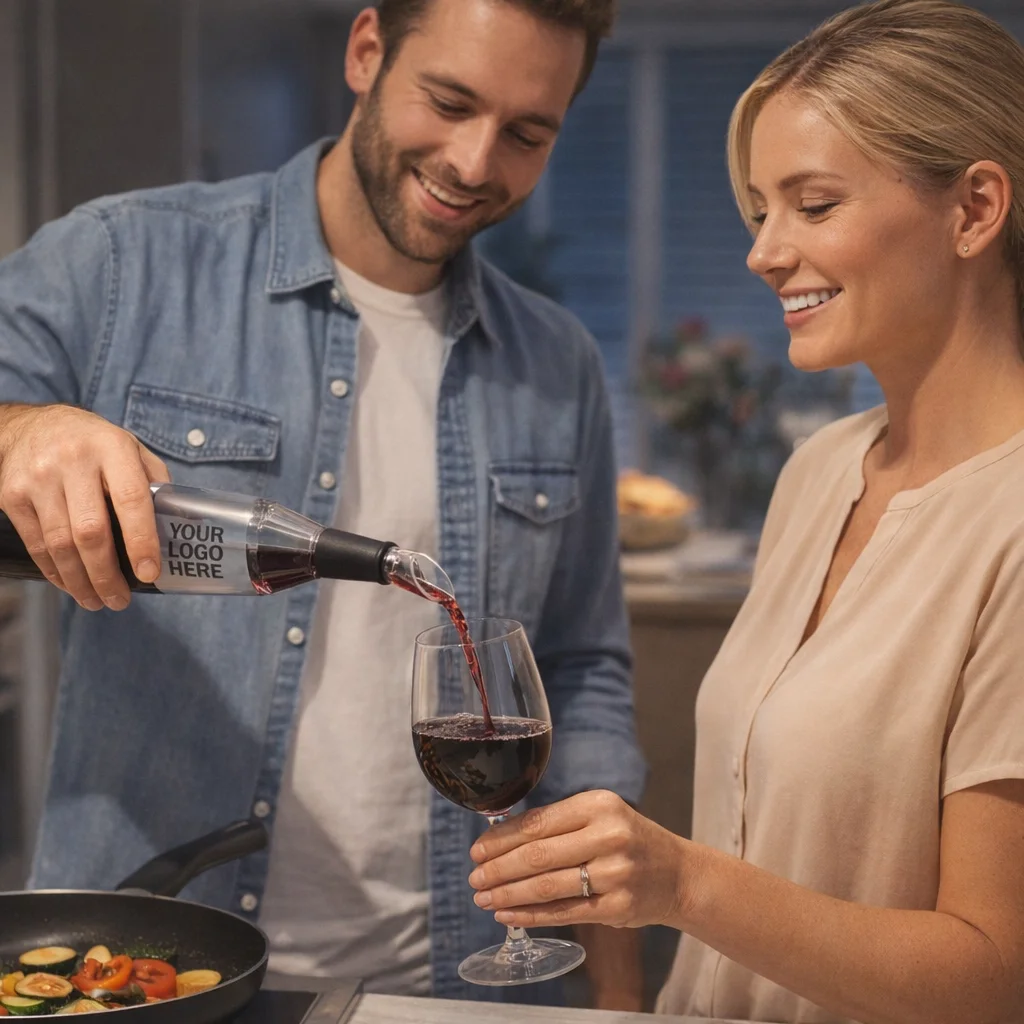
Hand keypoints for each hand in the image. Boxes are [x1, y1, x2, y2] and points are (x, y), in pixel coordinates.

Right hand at [0, 404, 169, 610]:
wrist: (29, 425)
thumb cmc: (93, 443)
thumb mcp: (130, 448)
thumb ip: (155, 483)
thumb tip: (186, 524)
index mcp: (112, 448)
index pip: (131, 500)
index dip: (141, 541)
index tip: (150, 573)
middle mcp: (73, 461)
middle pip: (91, 531)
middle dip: (107, 574)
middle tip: (120, 600)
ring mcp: (38, 478)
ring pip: (60, 543)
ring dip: (80, 581)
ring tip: (97, 601)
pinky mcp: (12, 495)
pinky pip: (36, 543)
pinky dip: (55, 571)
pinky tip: (71, 585)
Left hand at [467, 790, 690, 929]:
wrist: (677, 874)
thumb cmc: (628, 841)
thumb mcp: (600, 817)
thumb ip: (558, 824)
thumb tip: (500, 838)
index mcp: (598, 805)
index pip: (538, 823)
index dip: (501, 839)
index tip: (477, 851)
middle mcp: (608, 835)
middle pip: (538, 855)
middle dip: (498, 869)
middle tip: (474, 878)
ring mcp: (615, 873)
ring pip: (547, 886)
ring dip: (508, 893)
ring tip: (484, 898)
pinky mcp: (618, 907)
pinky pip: (564, 912)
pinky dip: (530, 914)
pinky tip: (508, 913)